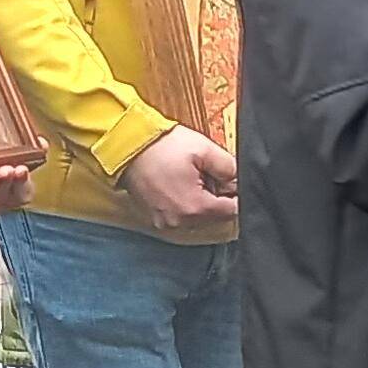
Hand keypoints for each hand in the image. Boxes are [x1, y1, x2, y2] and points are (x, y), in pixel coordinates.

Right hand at [120, 124, 238, 228]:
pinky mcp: (155, 218)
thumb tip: (241, 180)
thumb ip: (230, 168)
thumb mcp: (204, 150)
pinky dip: (185, 202)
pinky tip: (179, 183)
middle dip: (217, 196)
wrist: (126, 146)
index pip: (232, 211)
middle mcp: (180, 222)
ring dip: (201, 200)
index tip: (231, 179)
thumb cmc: (162, 146)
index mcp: (194, 208)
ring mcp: (165, 222)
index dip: (236, 194)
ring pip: (197, 217)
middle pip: (214, 216)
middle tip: (209, 172)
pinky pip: (180, 215)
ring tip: (192, 176)